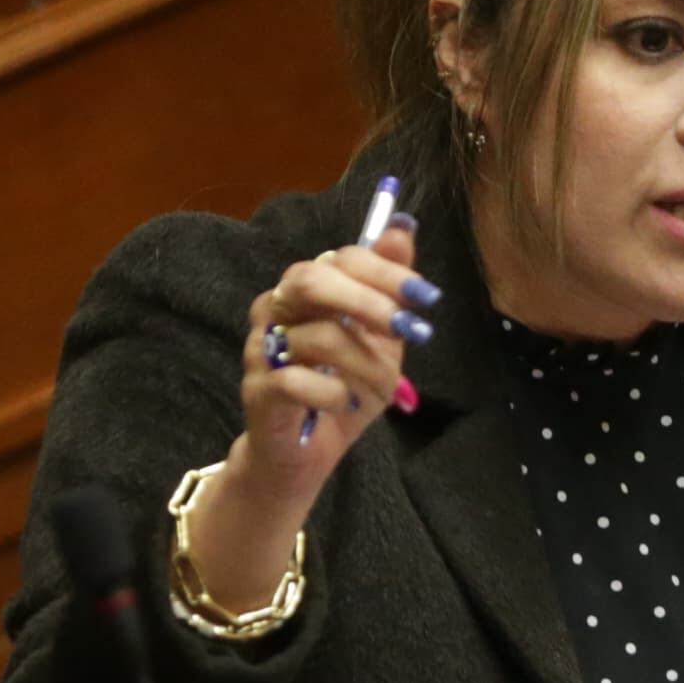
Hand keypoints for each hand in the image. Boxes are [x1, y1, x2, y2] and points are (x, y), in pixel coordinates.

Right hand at [187, 206, 433, 607]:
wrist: (303, 455)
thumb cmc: (340, 391)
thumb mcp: (378, 340)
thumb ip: (388, 288)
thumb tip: (402, 227)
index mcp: (306, 288)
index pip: (342, 258)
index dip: (386, 271)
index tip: (427, 296)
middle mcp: (275, 307)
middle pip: (312, 279)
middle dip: (369, 302)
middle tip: (409, 331)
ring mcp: (259, 347)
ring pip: (317, 335)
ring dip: (364, 365)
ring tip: (381, 389)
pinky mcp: (256, 389)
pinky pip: (297, 380)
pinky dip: (334, 394)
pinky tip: (344, 404)